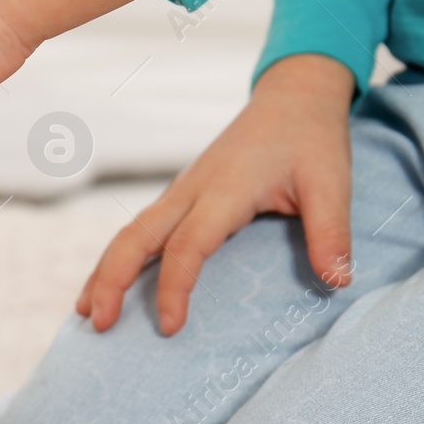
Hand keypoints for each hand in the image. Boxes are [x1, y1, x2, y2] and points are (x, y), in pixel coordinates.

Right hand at [76, 53, 355, 334]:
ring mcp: (180, 192)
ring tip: (85, 313)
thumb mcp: (331, 183)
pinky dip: (117, 259)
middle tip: (98, 324)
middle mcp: (191, 190)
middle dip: (111, 280)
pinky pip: (138, 230)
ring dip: (104, 272)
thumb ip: (331, 234)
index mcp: (224, 189)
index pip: (186, 245)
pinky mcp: (181, 196)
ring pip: (128, 233)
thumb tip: (338, 282)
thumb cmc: (312, 139)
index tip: (170, 327)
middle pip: (134, 237)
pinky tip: (106, 284)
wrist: (293, 95)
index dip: (173, 287)